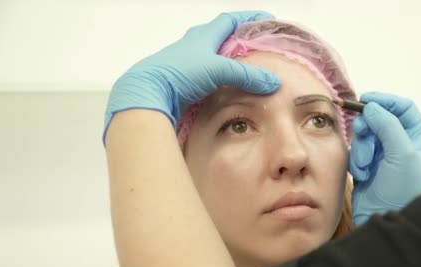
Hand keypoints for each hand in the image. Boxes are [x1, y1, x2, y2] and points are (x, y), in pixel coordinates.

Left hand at [103, 11, 280, 140]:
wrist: (147, 94)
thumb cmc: (180, 73)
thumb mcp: (218, 70)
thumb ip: (247, 75)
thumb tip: (274, 82)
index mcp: (203, 36)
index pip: (229, 20)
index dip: (249, 18)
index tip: (267, 20)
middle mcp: (194, 46)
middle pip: (220, 37)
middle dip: (239, 39)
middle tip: (257, 46)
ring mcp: (187, 65)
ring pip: (213, 58)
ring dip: (228, 61)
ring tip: (245, 69)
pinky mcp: (182, 83)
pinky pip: (206, 77)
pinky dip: (219, 79)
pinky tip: (226, 88)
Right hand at [349, 92, 420, 226]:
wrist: (384, 218)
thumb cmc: (401, 190)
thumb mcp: (401, 154)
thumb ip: (388, 125)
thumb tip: (372, 106)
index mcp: (417, 140)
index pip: (404, 109)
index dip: (386, 101)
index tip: (366, 99)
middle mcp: (401, 145)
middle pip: (380, 119)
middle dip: (368, 125)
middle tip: (360, 131)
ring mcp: (383, 156)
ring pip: (365, 135)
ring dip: (361, 147)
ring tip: (365, 165)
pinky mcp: (367, 166)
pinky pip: (356, 152)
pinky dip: (356, 161)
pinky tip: (361, 174)